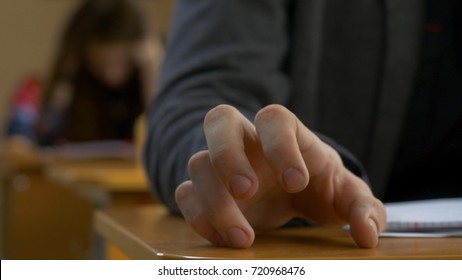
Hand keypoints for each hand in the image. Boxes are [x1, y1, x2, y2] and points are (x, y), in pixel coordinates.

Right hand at [175, 104, 386, 248]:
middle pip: (219, 120)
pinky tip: (226, 238)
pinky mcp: (206, 190)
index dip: (280, 146)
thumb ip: (363, 209)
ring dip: (214, 201)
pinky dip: (200, 217)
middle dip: (228, 155)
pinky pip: (186, 194)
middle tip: (247, 192)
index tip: (296, 183)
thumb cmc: (320, 185)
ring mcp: (222, 164)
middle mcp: (248, 142)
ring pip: (197, 163)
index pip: (275, 119)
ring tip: (244, 238)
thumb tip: (366, 235)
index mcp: (286, 134)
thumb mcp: (347, 195)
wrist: (294, 192)